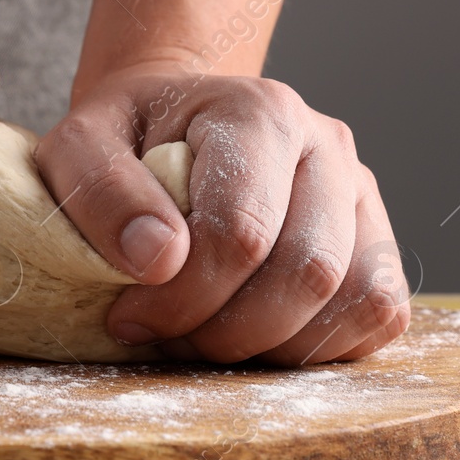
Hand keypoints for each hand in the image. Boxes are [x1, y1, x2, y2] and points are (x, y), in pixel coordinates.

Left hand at [36, 62, 409, 364]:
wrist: (174, 128)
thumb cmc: (127, 142)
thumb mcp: (79, 147)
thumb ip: (102, 191)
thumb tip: (159, 259)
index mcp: (259, 111)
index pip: (242, 231)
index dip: (181, 298)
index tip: (127, 315)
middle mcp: (327, 144)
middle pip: (308, 272)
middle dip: (227, 333)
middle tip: (166, 336)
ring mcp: (360, 193)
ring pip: (356, 299)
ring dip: (275, 347)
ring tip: (208, 336)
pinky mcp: (377, 239)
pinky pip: (381, 314)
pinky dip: (321, 347)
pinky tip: (257, 335)